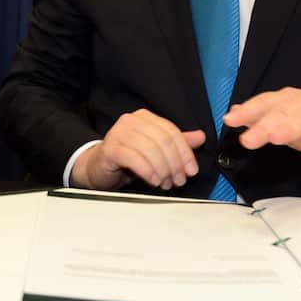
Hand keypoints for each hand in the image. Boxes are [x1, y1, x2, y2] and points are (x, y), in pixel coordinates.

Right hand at [71, 109, 206, 190]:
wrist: (99, 167)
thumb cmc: (128, 158)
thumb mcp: (156, 150)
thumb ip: (177, 143)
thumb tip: (201, 136)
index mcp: (145, 117)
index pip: (171, 132)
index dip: (185, 153)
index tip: (192, 171)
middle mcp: (131, 121)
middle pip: (162, 141)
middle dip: (175, 164)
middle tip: (179, 181)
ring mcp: (118, 133)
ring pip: (150, 150)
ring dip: (162, 170)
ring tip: (166, 184)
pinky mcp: (110, 148)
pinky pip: (134, 158)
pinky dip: (148, 171)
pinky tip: (154, 181)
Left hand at [223, 87, 300, 165]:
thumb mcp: (287, 125)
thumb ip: (261, 120)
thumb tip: (232, 113)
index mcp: (289, 101)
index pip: (265, 103)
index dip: (248, 110)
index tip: (230, 120)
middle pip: (283, 112)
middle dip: (264, 124)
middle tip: (248, 140)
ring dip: (290, 126)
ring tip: (274, 137)